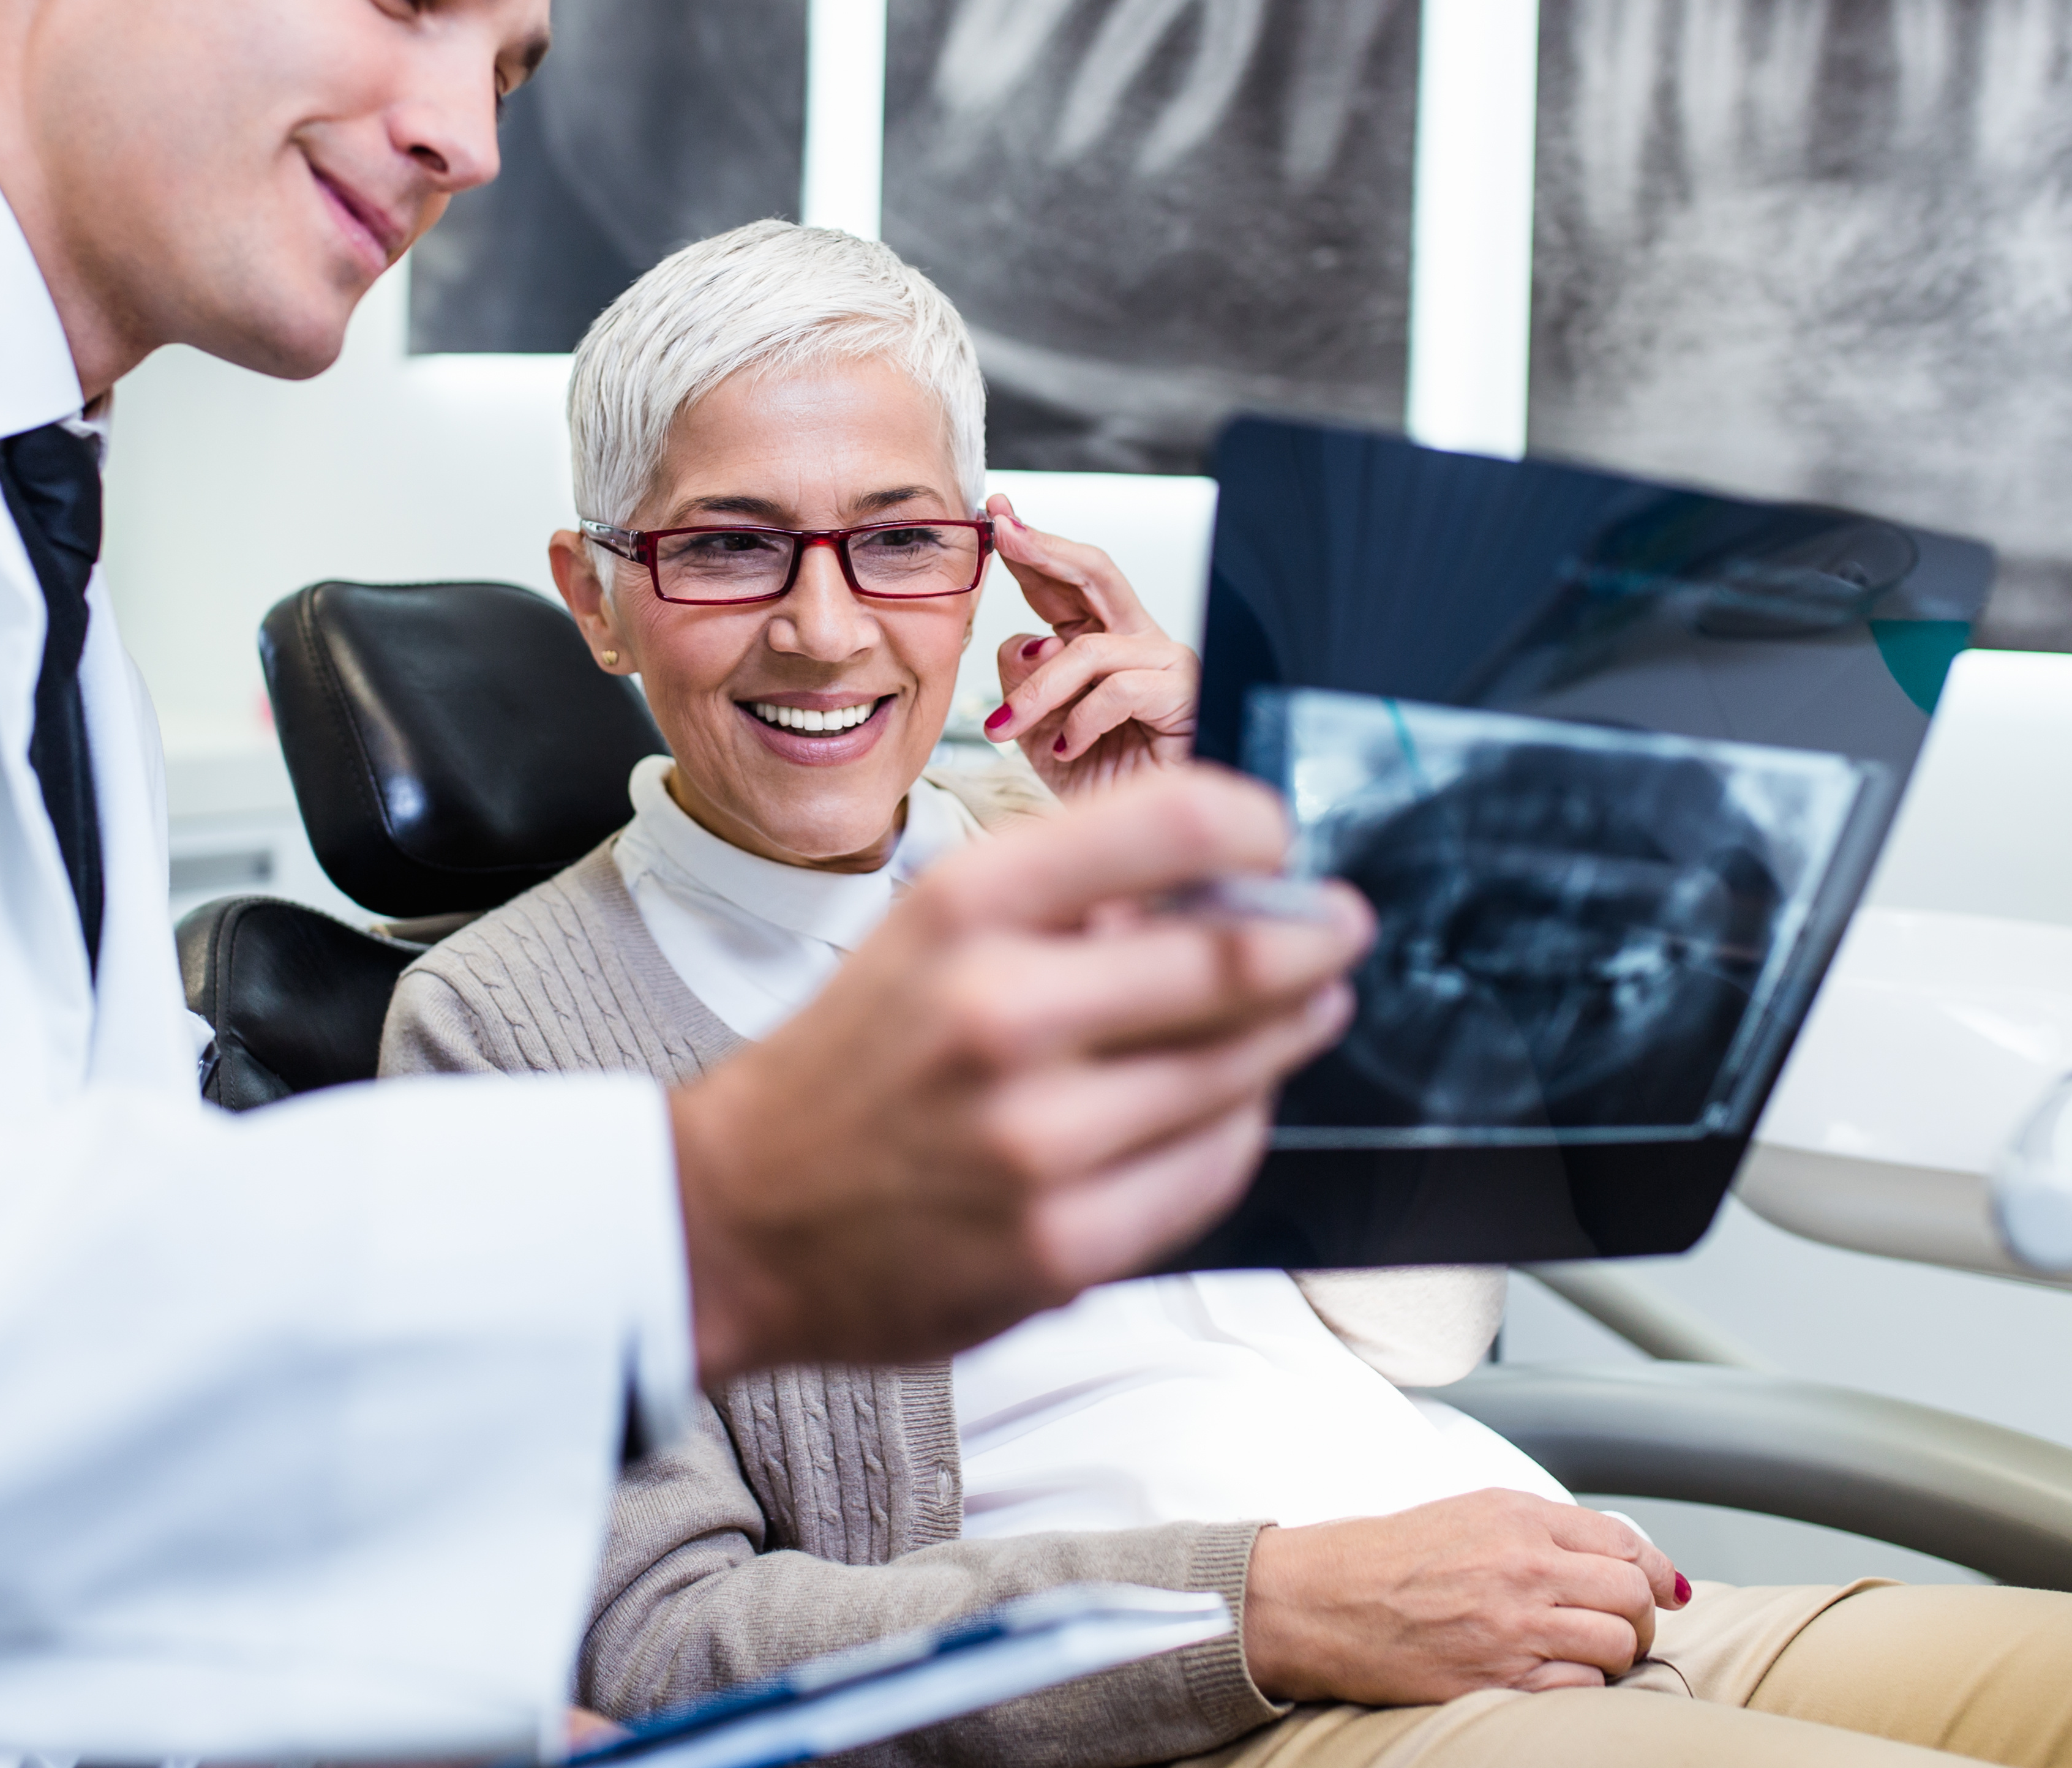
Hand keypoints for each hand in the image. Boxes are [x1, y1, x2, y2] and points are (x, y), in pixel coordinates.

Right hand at [667, 766, 1370, 1381]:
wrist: (733, 1220)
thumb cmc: (846, 1067)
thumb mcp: (926, 933)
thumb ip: (1064, 899)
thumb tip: (1221, 875)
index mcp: (965, 909)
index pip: (1170, 825)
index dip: (1255, 826)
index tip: (1276, 841)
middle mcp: (1003, 1013)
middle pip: (1235, 954)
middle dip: (1311, 937)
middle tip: (1338, 929)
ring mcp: (1037, 1140)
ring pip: (1239, 1070)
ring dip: (1290, 1030)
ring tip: (1303, 1008)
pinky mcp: (1063, 1246)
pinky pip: (1211, 1169)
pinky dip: (1237, 1127)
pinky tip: (1228, 1104)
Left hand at [980, 495, 1198, 799]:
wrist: (1136, 840)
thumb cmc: (1098, 784)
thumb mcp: (1038, 729)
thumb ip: (1023, 679)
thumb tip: (1025, 639)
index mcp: (1100, 643)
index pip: (1062, 581)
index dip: (1028, 547)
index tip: (993, 516)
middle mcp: (1136, 642)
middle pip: (1095, 571)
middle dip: (1044, 547)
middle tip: (1004, 529)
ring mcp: (1164, 663)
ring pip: (1088, 648)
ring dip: (1038, 690)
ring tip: (1007, 728)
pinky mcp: (1182, 693)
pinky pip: (1118, 689)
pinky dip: (1082, 720)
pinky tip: (1068, 748)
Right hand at [1239, 1493, 1684, 1705]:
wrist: (1322, 1600)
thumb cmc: (1389, 1557)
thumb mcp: (1472, 1513)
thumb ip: (1547, 1530)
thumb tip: (1627, 1558)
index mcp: (1518, 1518)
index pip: (1626, 1543)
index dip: (1660, 1572)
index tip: (1668, 1590)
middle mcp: (1523, 1568)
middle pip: (1633, 1595)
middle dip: (1641, 1616)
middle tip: (1622, 1627)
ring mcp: (1513, 1627)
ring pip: (1617, 1644)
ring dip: (1616, 1654)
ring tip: (1588, 1654)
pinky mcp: (1497, 1680)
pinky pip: (1581, 1688)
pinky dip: (1580, 1685)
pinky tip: (1552, 1675)